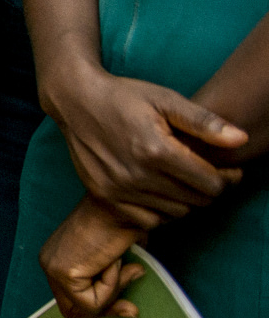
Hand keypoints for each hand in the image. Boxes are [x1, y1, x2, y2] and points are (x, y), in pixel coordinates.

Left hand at [40, 196, 147, 317]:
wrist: (120, 204)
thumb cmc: (124, 224)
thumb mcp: (116, 260)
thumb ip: (113, 283)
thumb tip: (130, 311)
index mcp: (56, 256)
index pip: (70, 300)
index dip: (101, 307)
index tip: (129, 307)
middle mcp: (48, 263)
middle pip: (71, 310)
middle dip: (104, 309)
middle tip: (130, 306)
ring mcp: (52, 268)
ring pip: (84, 308)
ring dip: (111, 292)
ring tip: (119, 264)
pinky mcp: (63, 273)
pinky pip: (92, 302)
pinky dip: (111, 286)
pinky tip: (112, 260)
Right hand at [42, 60, 246, 217]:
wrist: (75, 100)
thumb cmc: (124, 96)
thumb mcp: (166, 100)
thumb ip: (204, 122)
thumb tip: (241, 139)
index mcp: (156, 150)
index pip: (211, 184)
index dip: (225, 177)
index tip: (223, 168)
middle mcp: (136, 175)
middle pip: (196, 201)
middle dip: (207, 189)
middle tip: (202, 173)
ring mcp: (118, 189)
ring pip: (175, 213)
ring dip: (184, 200)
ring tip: (179, 180)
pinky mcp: (104, 196)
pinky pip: (147, 221)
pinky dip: (159, 211)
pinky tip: (157, 191)